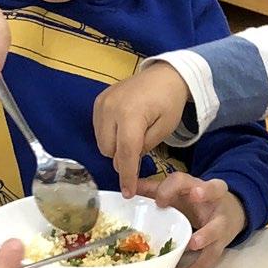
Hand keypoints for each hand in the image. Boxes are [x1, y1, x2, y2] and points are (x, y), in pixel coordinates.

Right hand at [93, 62, 190, 195]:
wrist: (165, 74)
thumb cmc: (169, 101)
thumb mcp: (164, 128)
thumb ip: (145, 147)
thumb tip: (127, 163)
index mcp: (131, 114)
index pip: (125, 153)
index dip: (127, 176)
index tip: (128, 192)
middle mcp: (111, 108)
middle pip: (109, 150)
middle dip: (123, 157)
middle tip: (140, 148)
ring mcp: (102, 103)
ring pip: (101, 142)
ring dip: (115, 146)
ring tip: (134, 134)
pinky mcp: (98, 101)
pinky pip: (98, 129)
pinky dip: (109, 134)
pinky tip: (124, 127)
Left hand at [138, 173, 245, 267]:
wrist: (233, 212)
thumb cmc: (199, 201)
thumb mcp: (179, 193)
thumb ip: (155, 190)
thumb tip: (128, 188)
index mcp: (196, 184)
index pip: (184, 179)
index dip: (171, 188)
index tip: (159, 200)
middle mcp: (213, 199)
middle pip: (214, 188)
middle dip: (205, 191)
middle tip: (195, 195)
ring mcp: (220, 220)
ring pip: (217, 225)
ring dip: (206, 234)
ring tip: (193, 244)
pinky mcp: (222, 241)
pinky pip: (212, 255)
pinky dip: (199, 267)